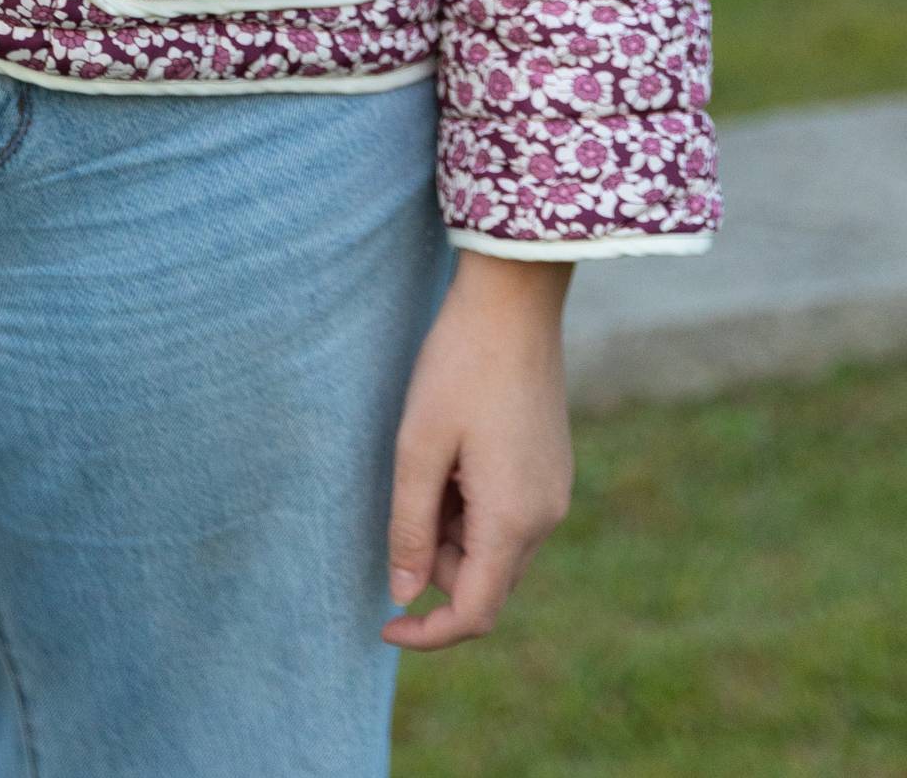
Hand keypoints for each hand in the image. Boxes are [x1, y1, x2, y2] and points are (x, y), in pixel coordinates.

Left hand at [382, 253, 574, 649]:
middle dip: (437, 563)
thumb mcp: (418, 446)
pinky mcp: (550, 470)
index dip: (428, 633)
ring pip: (495, 549)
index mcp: (512, 520)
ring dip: (454, 530)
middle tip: (408, 493)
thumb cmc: (459, 367)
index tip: (383, 624)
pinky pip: (509, 517)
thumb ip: (411, 526)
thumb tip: (404, 594)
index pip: (475, 614)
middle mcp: (544, 518)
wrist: (514, 301)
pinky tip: (455, 452)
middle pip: (484, 582)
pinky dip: (473, 507)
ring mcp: (553, 493)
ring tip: (431, 457)